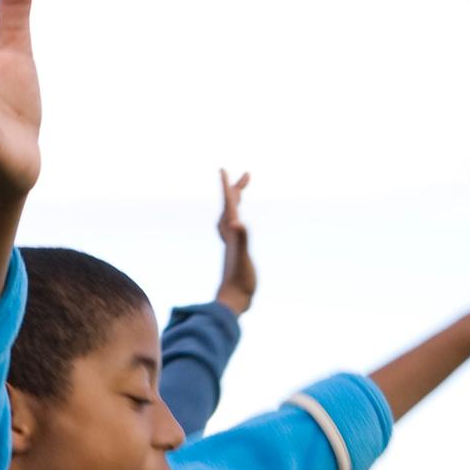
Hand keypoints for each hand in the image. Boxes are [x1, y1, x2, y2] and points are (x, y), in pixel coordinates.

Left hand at [215, 169, 255, 315]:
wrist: (232, 300)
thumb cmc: (239, 280)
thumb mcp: (243, 257)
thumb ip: (241, 239)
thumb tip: (236, 223)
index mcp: (231, 232)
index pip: (228, 204)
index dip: (226, 187)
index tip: (222, 169)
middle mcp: (229, 235)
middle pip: (230, 206)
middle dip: (236, 189)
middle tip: (247, 175)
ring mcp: (231, 243)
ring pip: (230, 216)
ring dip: (235, 202)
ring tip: (240, 192)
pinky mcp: (234, 252)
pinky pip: (234, 229)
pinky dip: (236, 219)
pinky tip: (237, 224)